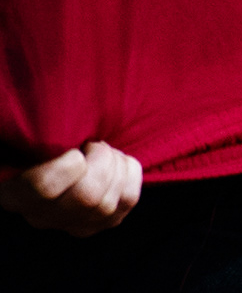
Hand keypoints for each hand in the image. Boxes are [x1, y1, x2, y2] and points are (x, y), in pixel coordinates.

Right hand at [0, 142, 141, 236]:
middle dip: (101, 160)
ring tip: (103, 151)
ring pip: (108, 201)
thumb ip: (39, 135)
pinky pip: (128, 199)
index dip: (70, 164)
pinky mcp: (105, 222)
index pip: (43, 187)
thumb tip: (37, 112)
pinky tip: (117, 161)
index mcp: (16, 193)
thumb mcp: (33, 139)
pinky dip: (130, 172)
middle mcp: (43, 216)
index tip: (75, 150)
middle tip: (94, 143)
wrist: (64, 154)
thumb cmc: (45, 142)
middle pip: (86, 196)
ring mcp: (76, 224)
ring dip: (114, 164)